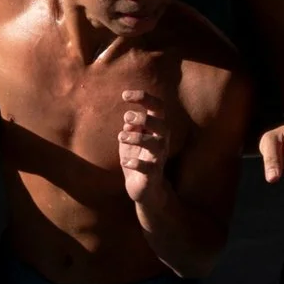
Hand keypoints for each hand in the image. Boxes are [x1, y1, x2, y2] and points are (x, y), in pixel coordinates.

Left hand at [118, 90, 171, 205]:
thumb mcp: (131, 139)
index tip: (124, 95)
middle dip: (144, 118)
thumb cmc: (137, 158)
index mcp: (156, 129)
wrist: (144, 189)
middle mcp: (162, 142)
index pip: (157, 107)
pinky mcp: (153, 175)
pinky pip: (149, 167)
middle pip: (161, 124)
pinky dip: (136, 163)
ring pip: (157, 144)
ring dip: (137, 138)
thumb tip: (128, 121)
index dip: (143, 97)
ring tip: (120, 137)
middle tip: (125, 118)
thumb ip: (131, 127)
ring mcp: (158, 158)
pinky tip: (124, 161)